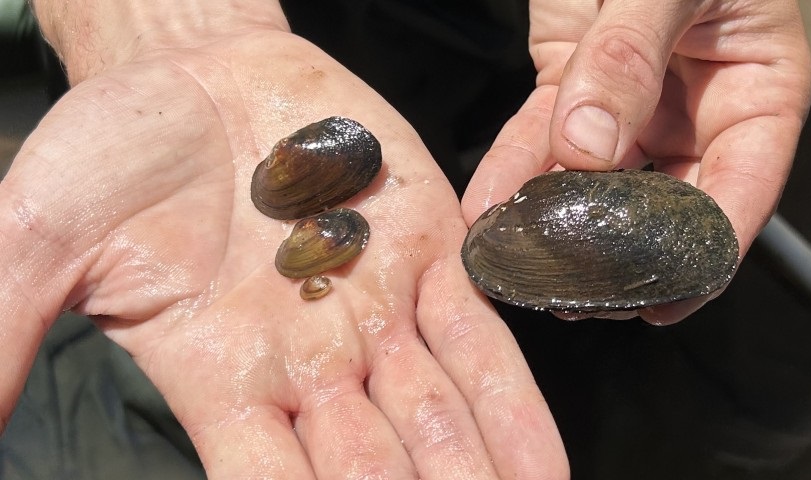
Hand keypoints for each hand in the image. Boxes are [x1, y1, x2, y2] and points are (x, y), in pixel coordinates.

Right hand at [0, 25, 565, 479]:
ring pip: (439, 422)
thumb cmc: (118, 155)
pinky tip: (546, 466)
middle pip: (376, 475)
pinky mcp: (428, 256)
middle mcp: (312, 368)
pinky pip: (479, 342)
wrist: (198, 70)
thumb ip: (6, 322)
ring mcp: (377, 314)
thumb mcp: (38, 234)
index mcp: (225, 382)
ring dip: (480, 478)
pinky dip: (513, 405)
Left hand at [463, 0, 810, 323]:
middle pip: (664, 204)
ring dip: (557, 227)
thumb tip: (589, 149)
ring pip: (596, 183)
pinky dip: (514, 173)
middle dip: (618, 255)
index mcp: (757, 93)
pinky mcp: (574, 90)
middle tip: (579, 297)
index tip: (662, 300)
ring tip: (525, 269)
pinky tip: (489, 208)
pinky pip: (542, 140)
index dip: (703, 255)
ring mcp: (634, 106)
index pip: (740, 191)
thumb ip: (630, 57)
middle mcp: (698, 112)